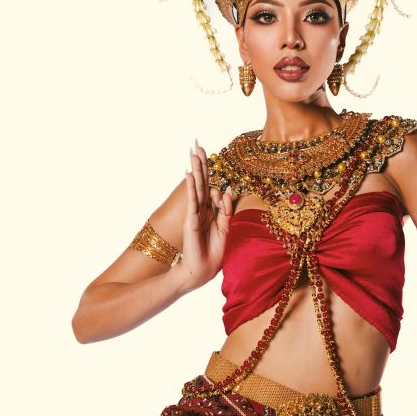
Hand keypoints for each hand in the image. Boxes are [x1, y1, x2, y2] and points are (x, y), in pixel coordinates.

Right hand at [182, 140, 232, 287]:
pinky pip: (193, 202)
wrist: (202, 271)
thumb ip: (226, 210)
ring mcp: (195, 215)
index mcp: (209, 210)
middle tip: (196, 145)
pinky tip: (190, 175)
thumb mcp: (226, 228)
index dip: (209, 171)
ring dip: (195, 170)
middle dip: (200, 164)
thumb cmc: (213, 252)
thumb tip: (226, 191)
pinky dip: (191, 189)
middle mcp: (201, 209)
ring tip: (192, 153)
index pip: (209, 186)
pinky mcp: (191, 223)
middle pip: (201, 182)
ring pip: (196, 188)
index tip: (207, 153)